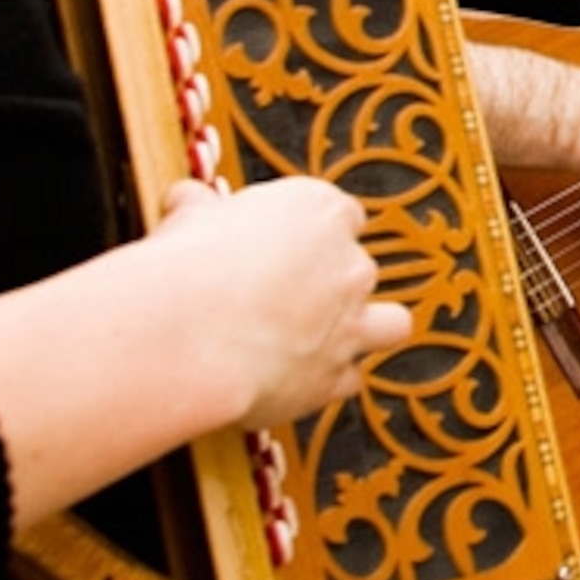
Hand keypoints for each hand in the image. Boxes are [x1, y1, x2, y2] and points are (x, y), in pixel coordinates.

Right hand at [148, 178, 407, 433]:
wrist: (188, 336)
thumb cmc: (189, 270)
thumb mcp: (188, 217)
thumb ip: (200, 208)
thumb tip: (189, 199)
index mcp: (321, 212)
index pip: (340, 216)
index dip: (308, 235)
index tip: (279, 247)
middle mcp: (349, 265)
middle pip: (358, 269)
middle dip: (327, 284)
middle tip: (282, 297)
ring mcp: (351, 323)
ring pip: (391, 323)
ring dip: (367, 330)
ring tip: (325, 338)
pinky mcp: (336, 377)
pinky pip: (349, 378)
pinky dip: (327, 379)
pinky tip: (294, 378)